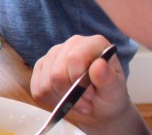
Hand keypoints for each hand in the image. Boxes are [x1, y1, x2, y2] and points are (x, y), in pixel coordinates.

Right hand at [31, 35, 148, 133]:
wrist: (100, 107)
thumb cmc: (110, 97)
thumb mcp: (115, 92)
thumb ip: (109, 79)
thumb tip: (100, 66)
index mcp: (93, 44)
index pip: (73, 58)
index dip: (79, 81)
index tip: (90, 95)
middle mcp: (72, 44)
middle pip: (56, 73)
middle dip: (70, 95)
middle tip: (85, 103)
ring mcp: (54, 54)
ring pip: (46, 82)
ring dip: (61, 99)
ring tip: (76, 102)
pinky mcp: (41, 66)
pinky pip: (37, 88)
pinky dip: (50, 100)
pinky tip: (63, 99)